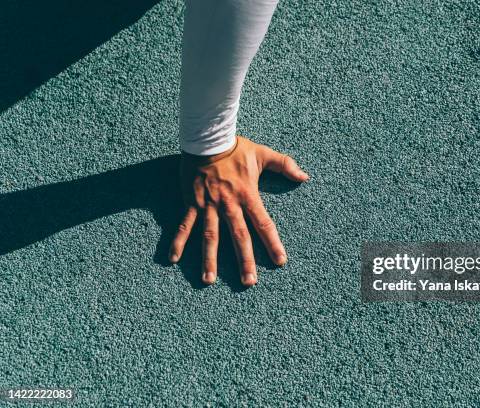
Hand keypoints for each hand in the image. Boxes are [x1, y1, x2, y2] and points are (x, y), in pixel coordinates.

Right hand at [168, 136, 308, 285]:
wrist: (207, 139)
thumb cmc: (236, 148)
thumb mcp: (263, 154)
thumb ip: (285, 165)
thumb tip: (304, 177)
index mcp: (248, 195)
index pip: (263, 224)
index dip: (272, 243)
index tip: (280, 262)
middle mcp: (229, 205)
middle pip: (238, 237)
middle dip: (244, 260)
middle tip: (249, 282)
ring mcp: (208, 206)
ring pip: (210, 237)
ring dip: (209, 259)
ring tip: (209, 280)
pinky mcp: (192, 203)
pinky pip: (184, 225)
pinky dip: (177, 241)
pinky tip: (172, 259)